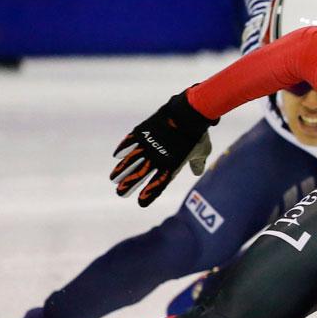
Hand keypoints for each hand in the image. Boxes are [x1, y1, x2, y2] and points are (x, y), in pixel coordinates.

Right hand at [110, 92, 214, 206]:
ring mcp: (149, 144)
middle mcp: (158, 158)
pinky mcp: (144, 131)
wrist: (189, 114)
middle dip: (129, 184)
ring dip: (121, 170)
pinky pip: (130, 142)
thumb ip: (198, 163)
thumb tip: (197, 172)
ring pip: (131, 160)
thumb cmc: (199, 134)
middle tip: (120, 192)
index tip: (141, 203)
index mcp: (172, 165)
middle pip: (140, 175)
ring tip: (113, 178)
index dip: (150, 194)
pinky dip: (123, 148)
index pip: (159, 184)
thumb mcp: (203, 151)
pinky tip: (116, 156)